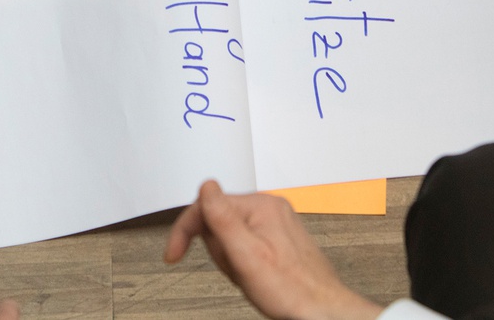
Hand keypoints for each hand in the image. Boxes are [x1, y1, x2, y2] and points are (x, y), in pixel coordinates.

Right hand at [165, 180, 381, 319]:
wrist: (319, 310)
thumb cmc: (290, 290)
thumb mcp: (246, 255)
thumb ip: (222, 219)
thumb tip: (206, 186)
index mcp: (261, 206)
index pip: (208, 205)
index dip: (185, 231)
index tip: (174, 253)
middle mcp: (271, 207)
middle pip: (219, 220)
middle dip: (219, 250)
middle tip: (235, 270)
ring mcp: (276, 222)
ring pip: (231, 234)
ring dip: (231, 258)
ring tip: (248, 275)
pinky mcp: (279, 236)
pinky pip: (246, 242)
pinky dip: (243, 260)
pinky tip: (255, 275)